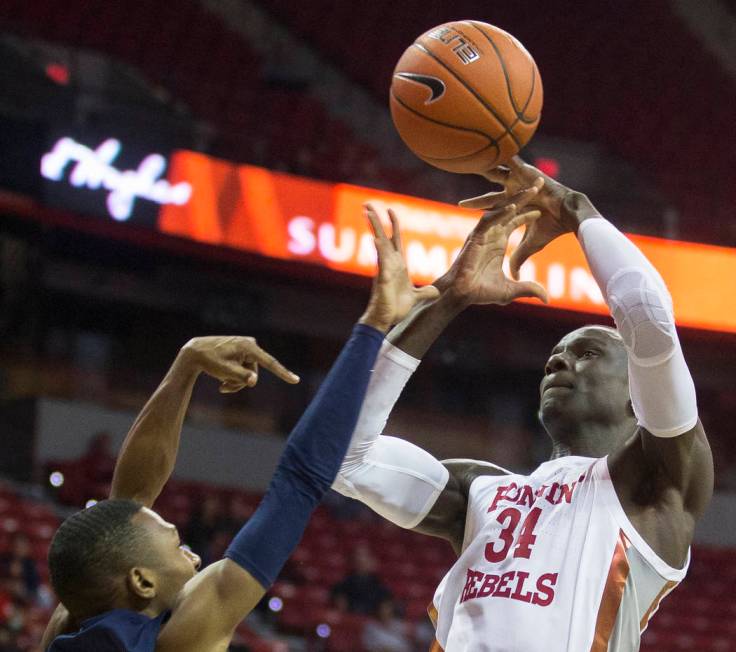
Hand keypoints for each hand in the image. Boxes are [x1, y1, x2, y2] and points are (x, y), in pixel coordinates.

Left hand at [180, 336, 298, 392]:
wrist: (195, 352)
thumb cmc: (209, 360)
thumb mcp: (224, 371)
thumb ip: (240, 377)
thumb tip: (254, 381)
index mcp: (248, 347)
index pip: (269, 362)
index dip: (283, 373)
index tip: (296, 380)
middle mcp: (250, 344)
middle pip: (255, 372)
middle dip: (241, 382)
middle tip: (223, 388)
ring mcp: (246, 346)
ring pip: (249, 372)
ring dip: (236, 381)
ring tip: (221, 385)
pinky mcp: (241, 350)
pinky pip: (244, 368)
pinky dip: (234, 376)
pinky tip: (221, 380)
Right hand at [359, 204, 439, 331]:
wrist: (386, 319)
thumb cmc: (396, 308)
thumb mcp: (416, 297)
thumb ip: (425, 292)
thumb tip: (436, 292)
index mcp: (397, 264)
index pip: (394, 239)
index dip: (393, 224)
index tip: (390, 209)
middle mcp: (389, 262)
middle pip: (381, 235)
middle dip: (375, 219)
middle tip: (367, 204)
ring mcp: (384, 268)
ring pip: (379, 242)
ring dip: (373, 227)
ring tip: (367, 212)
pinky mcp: (383, 278)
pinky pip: (382, 261)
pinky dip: (379, 250)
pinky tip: (376, 239)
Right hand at [439, 188, 547, 306]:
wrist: (462, 294)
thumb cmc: (481, 292)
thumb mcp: (511, 290)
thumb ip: (528, 289)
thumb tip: (547, 299)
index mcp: (498, 242)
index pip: (515, 222)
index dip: (528, 213)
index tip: (543, 208)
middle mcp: (491, 234)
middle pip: (510, 210)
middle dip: (525, 196)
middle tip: (541, 183)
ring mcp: (483, 234)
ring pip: (502, 210)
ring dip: (517, 198)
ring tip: (532, 188)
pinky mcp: (475, 237)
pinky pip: (489, 221)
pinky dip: (501, 213)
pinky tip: (514, 206)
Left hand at [460, 157, 596, 278]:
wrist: (569, 215)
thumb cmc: (553, 228)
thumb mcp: (531, 245)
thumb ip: (519, 257)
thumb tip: (514, 277)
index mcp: (514, 207)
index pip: (491, 210)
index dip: (477, 209)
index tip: (461, 210)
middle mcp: (514, 193)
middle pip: (490, 195)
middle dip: (476, 198)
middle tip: (459, 200)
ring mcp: (519, 182)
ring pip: (495, 174)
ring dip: (482, 168)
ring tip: (468, 160)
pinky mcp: (526, 173)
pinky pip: (510, 160)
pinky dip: (500, 154)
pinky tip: (487, 146)